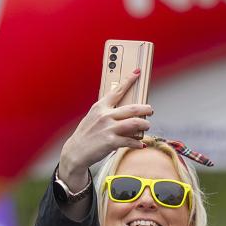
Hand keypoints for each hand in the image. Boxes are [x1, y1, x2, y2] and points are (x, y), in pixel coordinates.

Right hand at [58, 70, 153, 188]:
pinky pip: (130, 141)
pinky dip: (137, 143)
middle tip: (150, 110)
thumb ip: (106, 113)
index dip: (129, 81)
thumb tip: (122, 112)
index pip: (117, 91)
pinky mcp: (111, 142)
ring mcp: (109, 128)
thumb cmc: (85, 135)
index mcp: (100, 107)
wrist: (75, 152)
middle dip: (145, 108)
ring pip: (135, 123)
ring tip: (147, 126)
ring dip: (144, 124)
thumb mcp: (93, 118)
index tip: (137, 73)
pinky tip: (141, 144)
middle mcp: (105, 116)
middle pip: (132, 108)